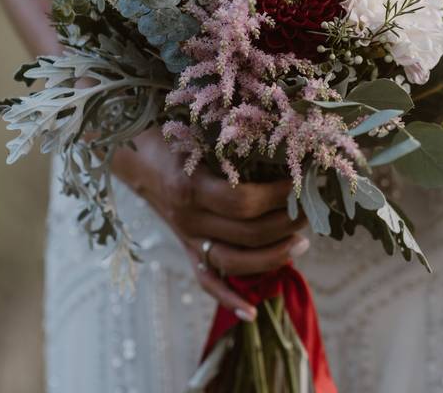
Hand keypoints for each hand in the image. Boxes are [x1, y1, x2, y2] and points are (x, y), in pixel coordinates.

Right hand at [113, 130, 308, 319]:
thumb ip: (231, 142)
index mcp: (190, 186)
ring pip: (234, 263)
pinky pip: (206, 280)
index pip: (243, 202)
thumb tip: (282, 143)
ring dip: (273, 258)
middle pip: (247, 234)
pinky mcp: (186, 248)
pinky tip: (252, 312)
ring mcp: (186, 237)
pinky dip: (228, 300)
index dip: (277, 197)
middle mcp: (188, 217)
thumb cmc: (171, 133)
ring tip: (301, 243)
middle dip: (286, 224)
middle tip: (310, 209)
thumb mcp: (198, 131)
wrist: (132, 153)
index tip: (301, 182)